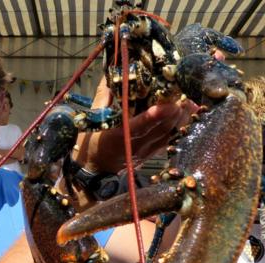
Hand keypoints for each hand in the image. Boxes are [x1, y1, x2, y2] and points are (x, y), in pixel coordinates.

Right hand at [72, 76, 198, 173]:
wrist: (94, 169)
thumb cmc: (90, 141)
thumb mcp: (93, 118)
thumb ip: (104, 95)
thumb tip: (114, 72)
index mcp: (116, 136)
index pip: (138, 126)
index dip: (155, 116)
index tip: (169, 104)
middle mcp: (135, 145)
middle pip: (161, 129)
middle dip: (176, 110)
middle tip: (186, 90)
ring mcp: (146, 151)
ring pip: (170, 134)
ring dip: (182, 117)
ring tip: (192, 99)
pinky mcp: (152, 153)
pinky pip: (170, 139)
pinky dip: (182, 125)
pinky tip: (190, 112)